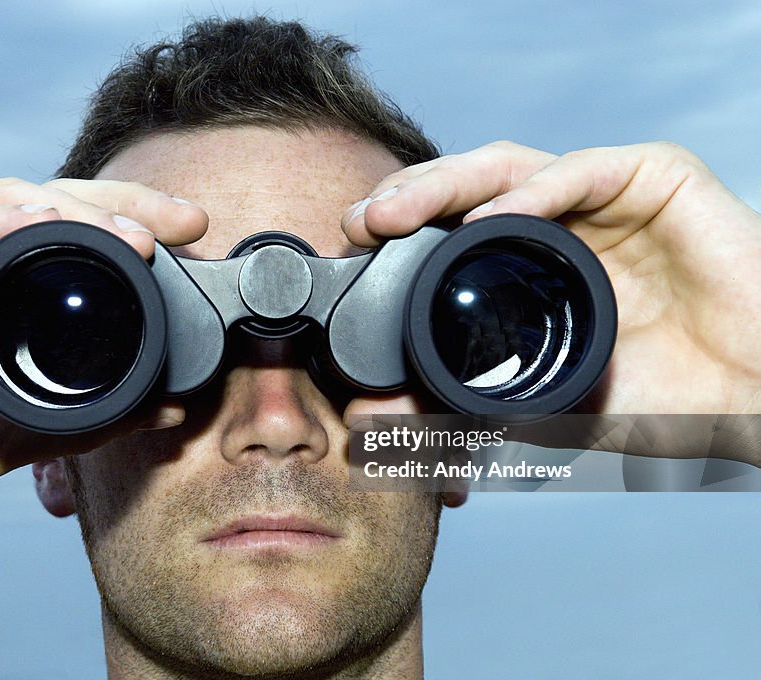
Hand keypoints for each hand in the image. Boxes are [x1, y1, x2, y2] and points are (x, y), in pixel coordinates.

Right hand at [0, 178, 206, 535]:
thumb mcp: (4, 432)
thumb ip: (80, 420)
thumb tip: (162, 409)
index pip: (77, 248)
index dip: (134, 239)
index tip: (191, 249)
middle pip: (55, 211)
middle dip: (124, 208)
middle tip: (181, 222)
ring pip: (5, 200)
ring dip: (72, 212)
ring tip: (129, 233)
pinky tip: (33, 227)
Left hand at [341, 141, 760, 456]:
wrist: (758, 400)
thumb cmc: (662, 399)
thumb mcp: (547, 405)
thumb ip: (475, 409)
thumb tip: (384, 426)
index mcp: (536, 262)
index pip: (453, 230)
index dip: (402, 236)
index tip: (354, 252)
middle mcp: (564, 222)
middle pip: (470, 190)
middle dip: (408, 199)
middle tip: (361, 223)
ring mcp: (607, 197)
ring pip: (512, 167)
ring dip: (447, 184)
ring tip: (397, 212)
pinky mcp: (657, 178)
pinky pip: (584, 171)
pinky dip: (534, 193)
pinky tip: (491, 217)